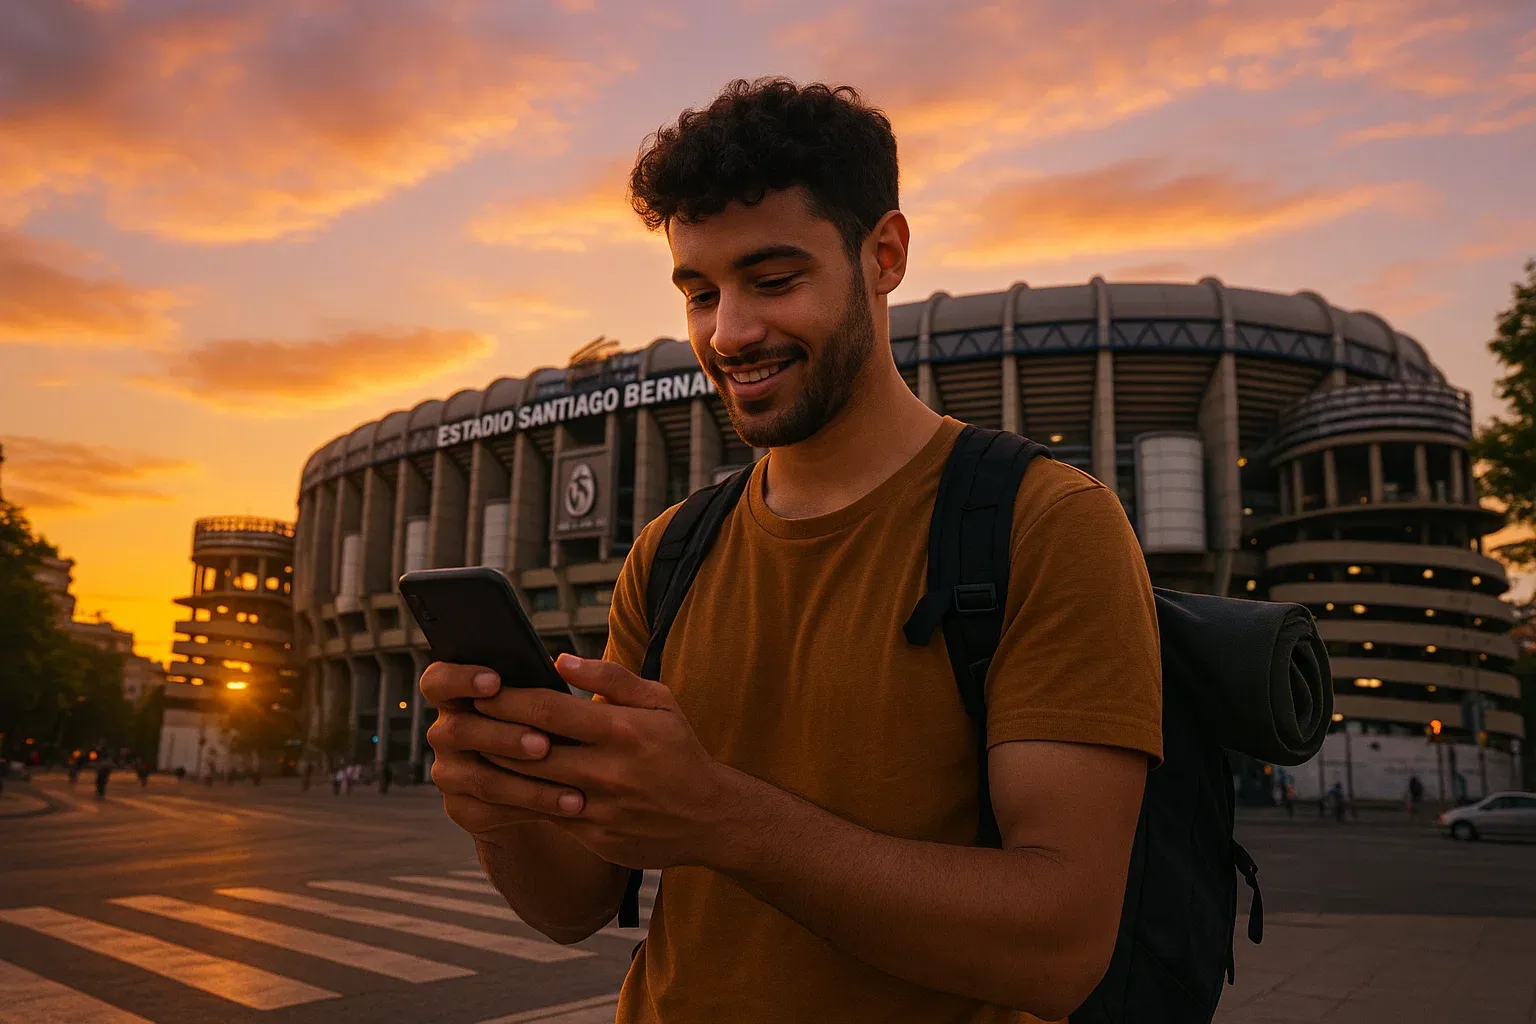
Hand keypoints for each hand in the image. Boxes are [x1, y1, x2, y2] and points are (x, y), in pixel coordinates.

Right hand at [420, 661, 567, 843]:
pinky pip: (492, 810)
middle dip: (504, 737)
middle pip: (459, 731)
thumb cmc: (547, 724)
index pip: (437, 681)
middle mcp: (446, 733)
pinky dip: (535, 808)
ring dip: (528, 784)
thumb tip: (564, 666)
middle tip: (544, 744)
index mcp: (457, 696)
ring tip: (571, 789)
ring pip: (481, 779)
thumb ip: (541, 686)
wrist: (547, 778)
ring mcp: (449, 773)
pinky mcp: (462, 808)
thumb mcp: (545, 702)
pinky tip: (568, 807)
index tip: (494, 681)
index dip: (460, 679)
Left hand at [470, 654, 743, 869]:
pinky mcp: (594, 837)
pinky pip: (545, 817)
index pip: (548, 710)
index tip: (482, 689)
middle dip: (490, 732)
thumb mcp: (659, 701)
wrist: (710, 817)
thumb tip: (560, 660)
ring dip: (496, 769)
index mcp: (622, 729)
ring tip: (476, 750)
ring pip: (529, 788)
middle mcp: (608, 770)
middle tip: (465, 718)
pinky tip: (502, 786)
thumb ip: (610, 677)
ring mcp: (600, 808)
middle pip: (527, 750)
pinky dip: (519, 800)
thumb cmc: (678, 750)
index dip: (507, 699)